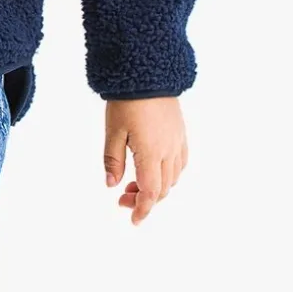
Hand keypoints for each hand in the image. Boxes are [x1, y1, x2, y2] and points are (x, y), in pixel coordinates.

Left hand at [103, 97, 187, 223]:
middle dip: (144, 199)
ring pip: (174, 178)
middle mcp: (169, 150)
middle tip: (122, 198)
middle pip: (163, 188)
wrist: (148, 72)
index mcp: (151, 153)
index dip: (142, 209)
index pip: (151, 192)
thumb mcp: (113, 130)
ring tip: (135, 183)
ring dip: (157, 188)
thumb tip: (111, 186)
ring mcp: (178, 141)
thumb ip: (113, 160)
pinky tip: (156, 169)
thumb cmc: (127, 100)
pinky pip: (181, 162)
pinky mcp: (181, 132)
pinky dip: (170, 174)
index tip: (133, 219)